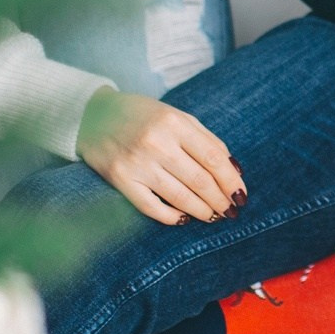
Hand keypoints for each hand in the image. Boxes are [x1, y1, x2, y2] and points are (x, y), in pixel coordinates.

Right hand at [78, 88, 246, 226]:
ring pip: (179, 197)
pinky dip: (171, 217)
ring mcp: (137, 163)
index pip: (214, 159)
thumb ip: (206, 140)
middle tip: (230, 211)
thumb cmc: (143, 117)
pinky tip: (183, 218)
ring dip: (201, 211)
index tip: (240, 195)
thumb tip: (234, 172)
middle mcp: (156, 143)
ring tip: (213, 216)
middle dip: (220, 200)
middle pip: (200, 181)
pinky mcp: (120, 179)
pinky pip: (151, 207)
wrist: (93, 115)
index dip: (231, 181)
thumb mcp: (177, 117)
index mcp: (175, 123)